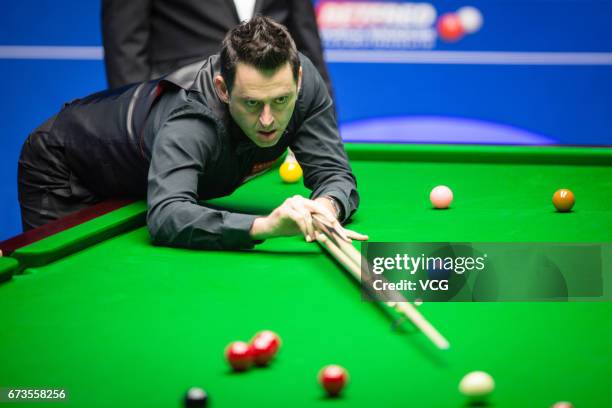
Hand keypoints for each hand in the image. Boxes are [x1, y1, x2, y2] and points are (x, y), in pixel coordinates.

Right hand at [250, 195, 367, 242]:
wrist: (271, 227)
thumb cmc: (289, 227)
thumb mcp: (307, 227)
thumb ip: (319, 228)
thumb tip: (337, 236)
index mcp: (308, 203)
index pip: (324, 211)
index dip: (335, 222)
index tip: (346, 236)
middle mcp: (301, 200)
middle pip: (320, 209)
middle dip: (330, 222)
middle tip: (337, 232)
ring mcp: (293, 202)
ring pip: (309, 215)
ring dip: (312, 229)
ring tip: (313, 239)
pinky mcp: (285, 208)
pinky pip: (299, 217)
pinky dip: (304, 228)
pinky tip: (306, 237)